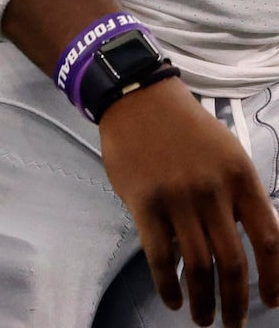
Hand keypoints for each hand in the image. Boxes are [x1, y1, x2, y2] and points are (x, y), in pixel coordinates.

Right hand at [101, 79, 278, 324]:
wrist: (139, 100)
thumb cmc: (188, 130)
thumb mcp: (229, 156)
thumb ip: (239, 199)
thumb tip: (246, 247)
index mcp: (242, 180)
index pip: (269, 240)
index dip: (275, 279)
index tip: (272, 303)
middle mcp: (213, 192)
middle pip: (233, 261)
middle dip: (237, 301)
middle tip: (234, 323)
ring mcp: (177, 198)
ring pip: (198, 265)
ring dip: (203, 300)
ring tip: (203, 318)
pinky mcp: (144, 203)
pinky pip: (159, 255)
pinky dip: (168, 284)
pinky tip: (172, 299)